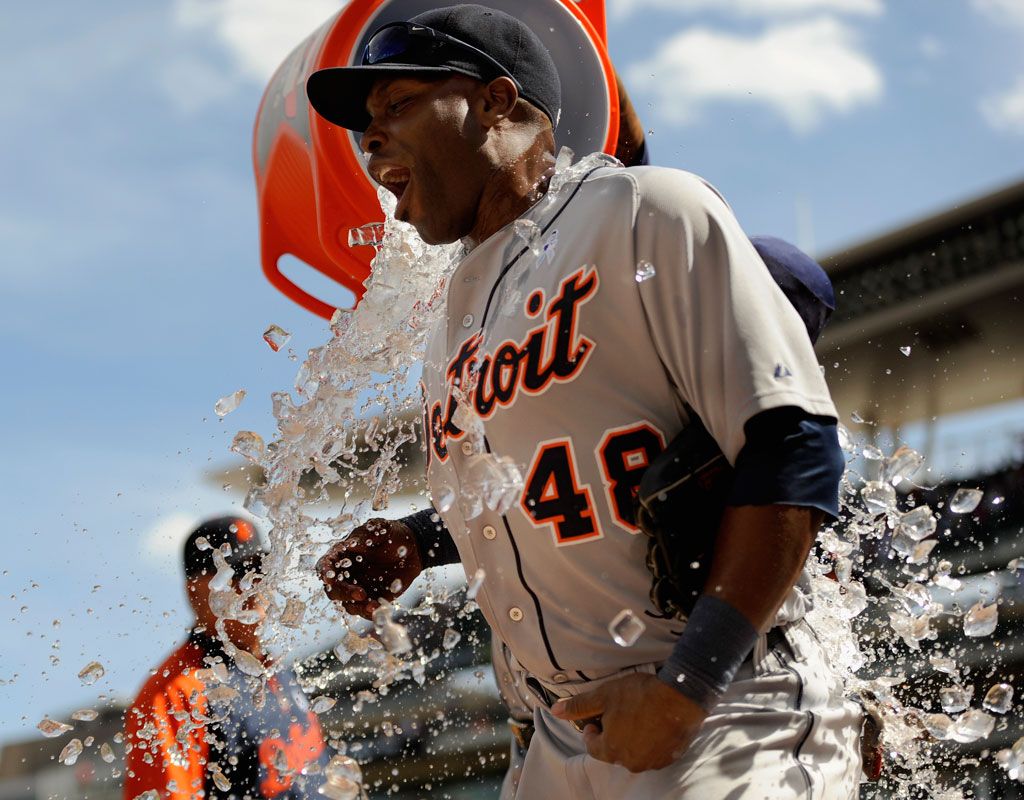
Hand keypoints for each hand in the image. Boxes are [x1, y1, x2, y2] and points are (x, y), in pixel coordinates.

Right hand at [316, 518, 422, 618]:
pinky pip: (365, 610)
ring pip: (347, 604)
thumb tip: (351, 543)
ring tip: (373, 605)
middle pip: (333, 589)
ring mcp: (357, 588)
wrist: (412, 550)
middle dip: (343, 593)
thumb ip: (368, 533)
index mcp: (342, 554)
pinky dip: (369, 612)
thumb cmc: (392, 535)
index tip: (328, 579)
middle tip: (361, 593)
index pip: (325, 564)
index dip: (324, 572)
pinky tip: (379, 608)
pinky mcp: (371, 599)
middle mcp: (346, 574)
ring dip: (357, 607)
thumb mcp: (381, 528)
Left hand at [550, 673, 706, 772]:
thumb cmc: (640, 695)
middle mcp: (630, 762)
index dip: (592, 730)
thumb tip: (555, 711)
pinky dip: (649, 741)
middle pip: (613, 750)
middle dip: (612, 734)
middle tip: (619, 713)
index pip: (592, 747)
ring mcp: (651, 762)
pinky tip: (652, 723)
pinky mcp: (668, 758)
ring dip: (631, 738)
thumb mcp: (604, 695)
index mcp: (611, 749)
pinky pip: (652, 753)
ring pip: (633, 752)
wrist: (680, 696)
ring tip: (637, 716)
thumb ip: (579, 707)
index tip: (597, 718)